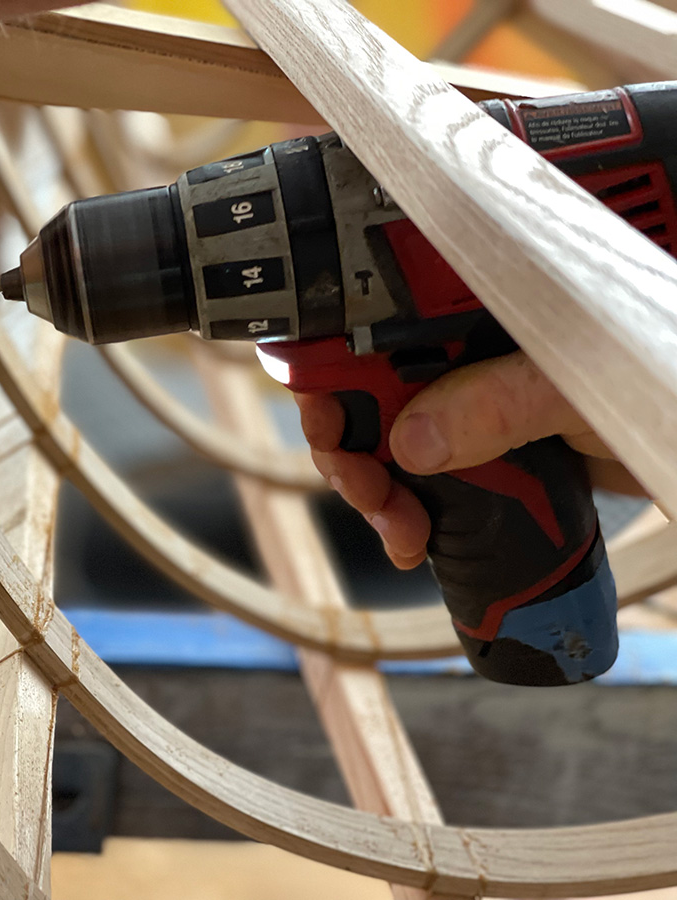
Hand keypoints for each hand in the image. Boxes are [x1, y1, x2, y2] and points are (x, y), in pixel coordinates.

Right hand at [296, 351, 645, 569]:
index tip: (327, 418)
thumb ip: (505, 400)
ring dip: (372, 489)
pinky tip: (411, 535)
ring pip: (383, 439)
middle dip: (347, 444)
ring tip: (400, 528)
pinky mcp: (482, 447)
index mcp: (476, 304)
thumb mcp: (582, 385)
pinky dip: (401, 510)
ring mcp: (471, 400)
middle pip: (363, 385)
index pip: (374, 316)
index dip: (333, 363)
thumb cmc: (662, 374)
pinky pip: (417, 477)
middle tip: (365, 490)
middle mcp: (463, 346)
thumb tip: (416, 436)